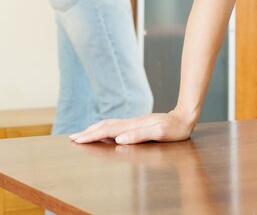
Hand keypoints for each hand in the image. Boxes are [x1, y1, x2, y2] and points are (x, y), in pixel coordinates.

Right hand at [69, 110, 193, 144]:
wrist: (184, 118)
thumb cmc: (174, 129)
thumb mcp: (159, 133)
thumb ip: (139, 135)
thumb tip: (118, 139)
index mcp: (133, 126)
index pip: (107, 130)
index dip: (91, 135)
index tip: (77, 139)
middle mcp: (131, 123)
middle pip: (105, 126)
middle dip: (88, 132)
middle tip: (72, 138)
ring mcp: (134, 123)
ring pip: (109, 125)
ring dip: (94, 129)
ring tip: (83, 134)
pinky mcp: (138, 125)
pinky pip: (116, 127)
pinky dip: (105, 129)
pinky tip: (103, 133)